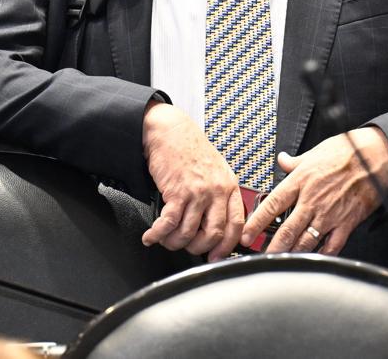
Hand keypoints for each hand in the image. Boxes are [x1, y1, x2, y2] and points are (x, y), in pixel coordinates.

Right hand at [140, 101, 243, 259]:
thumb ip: (219, 195)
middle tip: (187, 249)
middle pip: (213, 234)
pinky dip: (157, 234)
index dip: (226, 246)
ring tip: (166, 240)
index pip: (236, 224)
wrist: (170, 132)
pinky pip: (168, 223)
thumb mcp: (216, 171)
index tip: (216, 256)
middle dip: (198, 249)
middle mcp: (216, 190)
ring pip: (189, 233)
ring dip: (174, 242)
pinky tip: (151, 236)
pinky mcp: (176, 192)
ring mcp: (197, 192)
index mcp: (229, 186)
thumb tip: (215, 224)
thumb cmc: (190, 150)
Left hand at [241, 128, 387, 255]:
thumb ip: (295, 161)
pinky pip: (331, 245)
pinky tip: (313, 259)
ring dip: (292, 254)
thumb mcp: (315, 152)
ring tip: (283, 262)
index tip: (247, 235)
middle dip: (272, 247)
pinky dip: (321, 255)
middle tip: (262, 257)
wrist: (375, 156)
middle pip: (286, 230)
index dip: (256, 223)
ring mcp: (329, 213)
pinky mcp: (346, 222)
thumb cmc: (347, 151)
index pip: (272, 205)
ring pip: (305, 241)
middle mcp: (312, 200)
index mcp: (300, 181)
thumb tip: (281, 159)